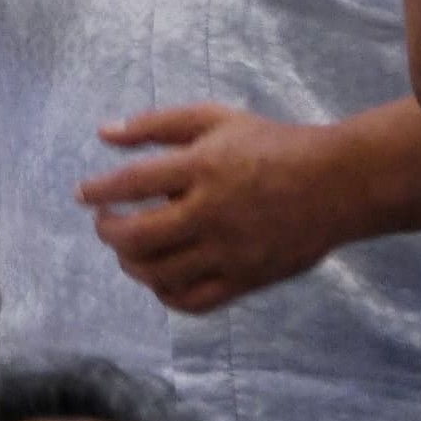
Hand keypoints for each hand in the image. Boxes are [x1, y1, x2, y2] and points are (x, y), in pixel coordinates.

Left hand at [80, 107, 358, 314]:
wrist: (338, 184)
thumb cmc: (273, 145)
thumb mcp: (215, 119)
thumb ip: (157, 124)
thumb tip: (103, 132)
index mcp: (204, 168)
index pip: (132, 184)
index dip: (99, 191)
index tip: (83, 195)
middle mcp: (213, 212)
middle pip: (138, 236)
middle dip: (108, 232)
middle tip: (104, 223)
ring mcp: (230, 251)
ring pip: (160, 273)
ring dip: (130, 264)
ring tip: (127, 249)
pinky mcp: (247, 280)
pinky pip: (193, 301)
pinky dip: (165, 294)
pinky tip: (158, 276)